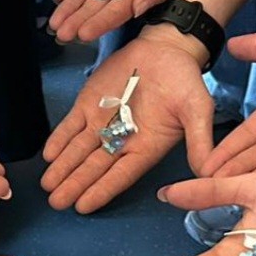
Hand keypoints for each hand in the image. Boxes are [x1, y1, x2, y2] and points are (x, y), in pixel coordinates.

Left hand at [41, 30, 212, 212]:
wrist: (167, 49)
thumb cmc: (185, 80)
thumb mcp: (197, 108)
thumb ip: (199, 139)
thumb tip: (208, 171)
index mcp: (146, 148)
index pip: (120, 175)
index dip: (102, 190)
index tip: (84, 206)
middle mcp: (122, 141)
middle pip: (94, 167)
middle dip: (74, 185)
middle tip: (56, 203)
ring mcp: (103, 123)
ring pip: (79, 150)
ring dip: (63, 168)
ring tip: (47, 186)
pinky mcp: (89, 105)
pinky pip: (71, 125)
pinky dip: (59, 139)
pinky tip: (49, 155)